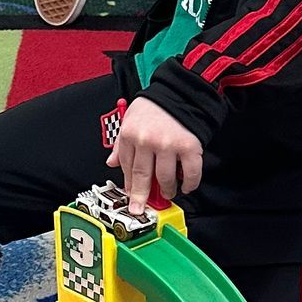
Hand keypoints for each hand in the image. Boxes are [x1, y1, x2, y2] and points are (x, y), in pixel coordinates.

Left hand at [111, 95, 202, 211]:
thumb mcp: (131, 119)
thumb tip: (112, 163)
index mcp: (130, 134)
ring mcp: (169, 145)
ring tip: (168, 192)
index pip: (126, 166)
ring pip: (165, 178)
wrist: (181, 91)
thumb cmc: (155, 106)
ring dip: (167, 190)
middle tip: (140, 210)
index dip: (129, 184)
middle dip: (140, 197)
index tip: (131, 196)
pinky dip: (189, 183)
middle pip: (142, 177)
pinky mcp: (189, 147)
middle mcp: (147, 141)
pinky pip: (190, 173)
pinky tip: (187, 186)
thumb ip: (121, 143)